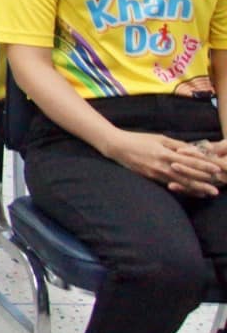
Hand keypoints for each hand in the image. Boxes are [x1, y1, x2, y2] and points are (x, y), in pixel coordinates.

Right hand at [103, 130, 226, 195]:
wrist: (117, 147)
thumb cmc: (138, 139)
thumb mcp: (159, 138)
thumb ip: (176, 145)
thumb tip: (193, 150)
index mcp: (164, 153)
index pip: (188, 161)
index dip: (203, 166)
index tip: (216, 170)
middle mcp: (161, 166)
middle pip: (186, 176)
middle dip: (202, 183)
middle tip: (216, 190)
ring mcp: (156, 174)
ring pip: (179, 183)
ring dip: (195, 189)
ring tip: (207, 194)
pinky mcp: (151, 178)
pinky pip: (170, 185)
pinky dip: (182, 189)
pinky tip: (191, 192)